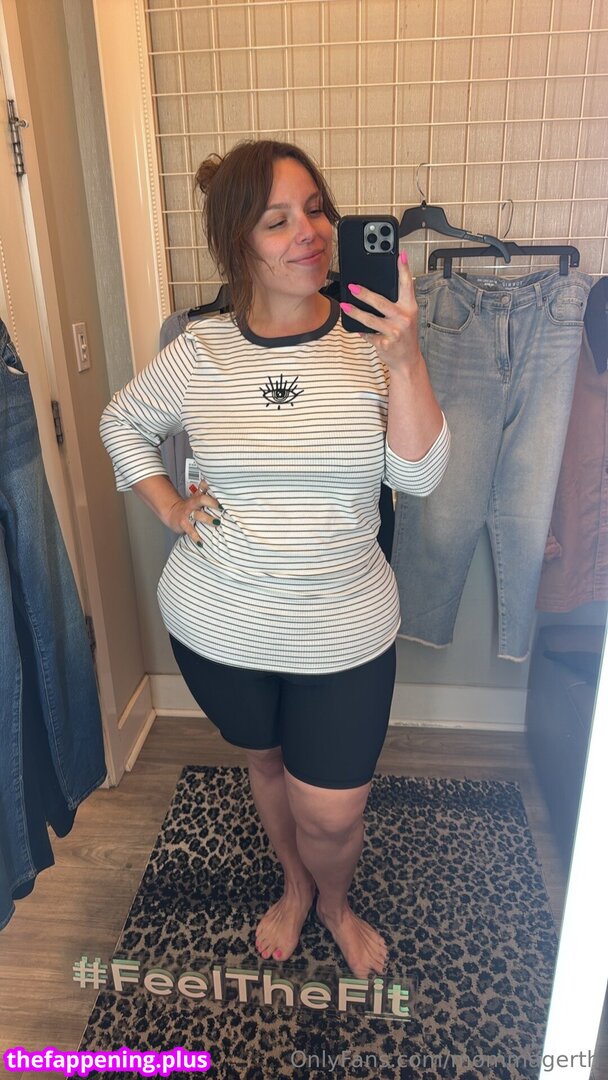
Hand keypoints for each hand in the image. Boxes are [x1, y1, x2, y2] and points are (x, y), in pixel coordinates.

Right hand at [165, 480, 222, 543]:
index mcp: (198, 498)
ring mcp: (188, 514)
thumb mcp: (197, 497)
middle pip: (202, 500)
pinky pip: (190, 531)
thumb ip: (207, 492)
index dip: (211, 488)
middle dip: (212, 503)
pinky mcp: (183, 524)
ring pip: (198, 515)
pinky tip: (201, 543)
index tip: (222, 491)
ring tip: (217, 523)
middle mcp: (193, 504)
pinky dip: (196, 537)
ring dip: (207, 519)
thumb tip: (219, 487)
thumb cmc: (190, 507)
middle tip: (222, 507)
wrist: (172, 513)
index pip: (204, 489)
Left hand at [340, 250, 421, 371]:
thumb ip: (397, 302)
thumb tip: (376, 287)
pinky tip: (356, 328)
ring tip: (345, 305)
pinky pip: (368, 334)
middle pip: (381, 302)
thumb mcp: (406, 317)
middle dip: (365, 294)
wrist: (408, 360)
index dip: (404, 269)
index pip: (407, 285)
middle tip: (352, 286)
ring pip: (370, 319)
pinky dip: (361, 331)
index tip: (400, 255)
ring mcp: (395, 332)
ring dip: (355, 312)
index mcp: (410, 307)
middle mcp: (404, 318)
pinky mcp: (385, 343)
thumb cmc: (405, 335)